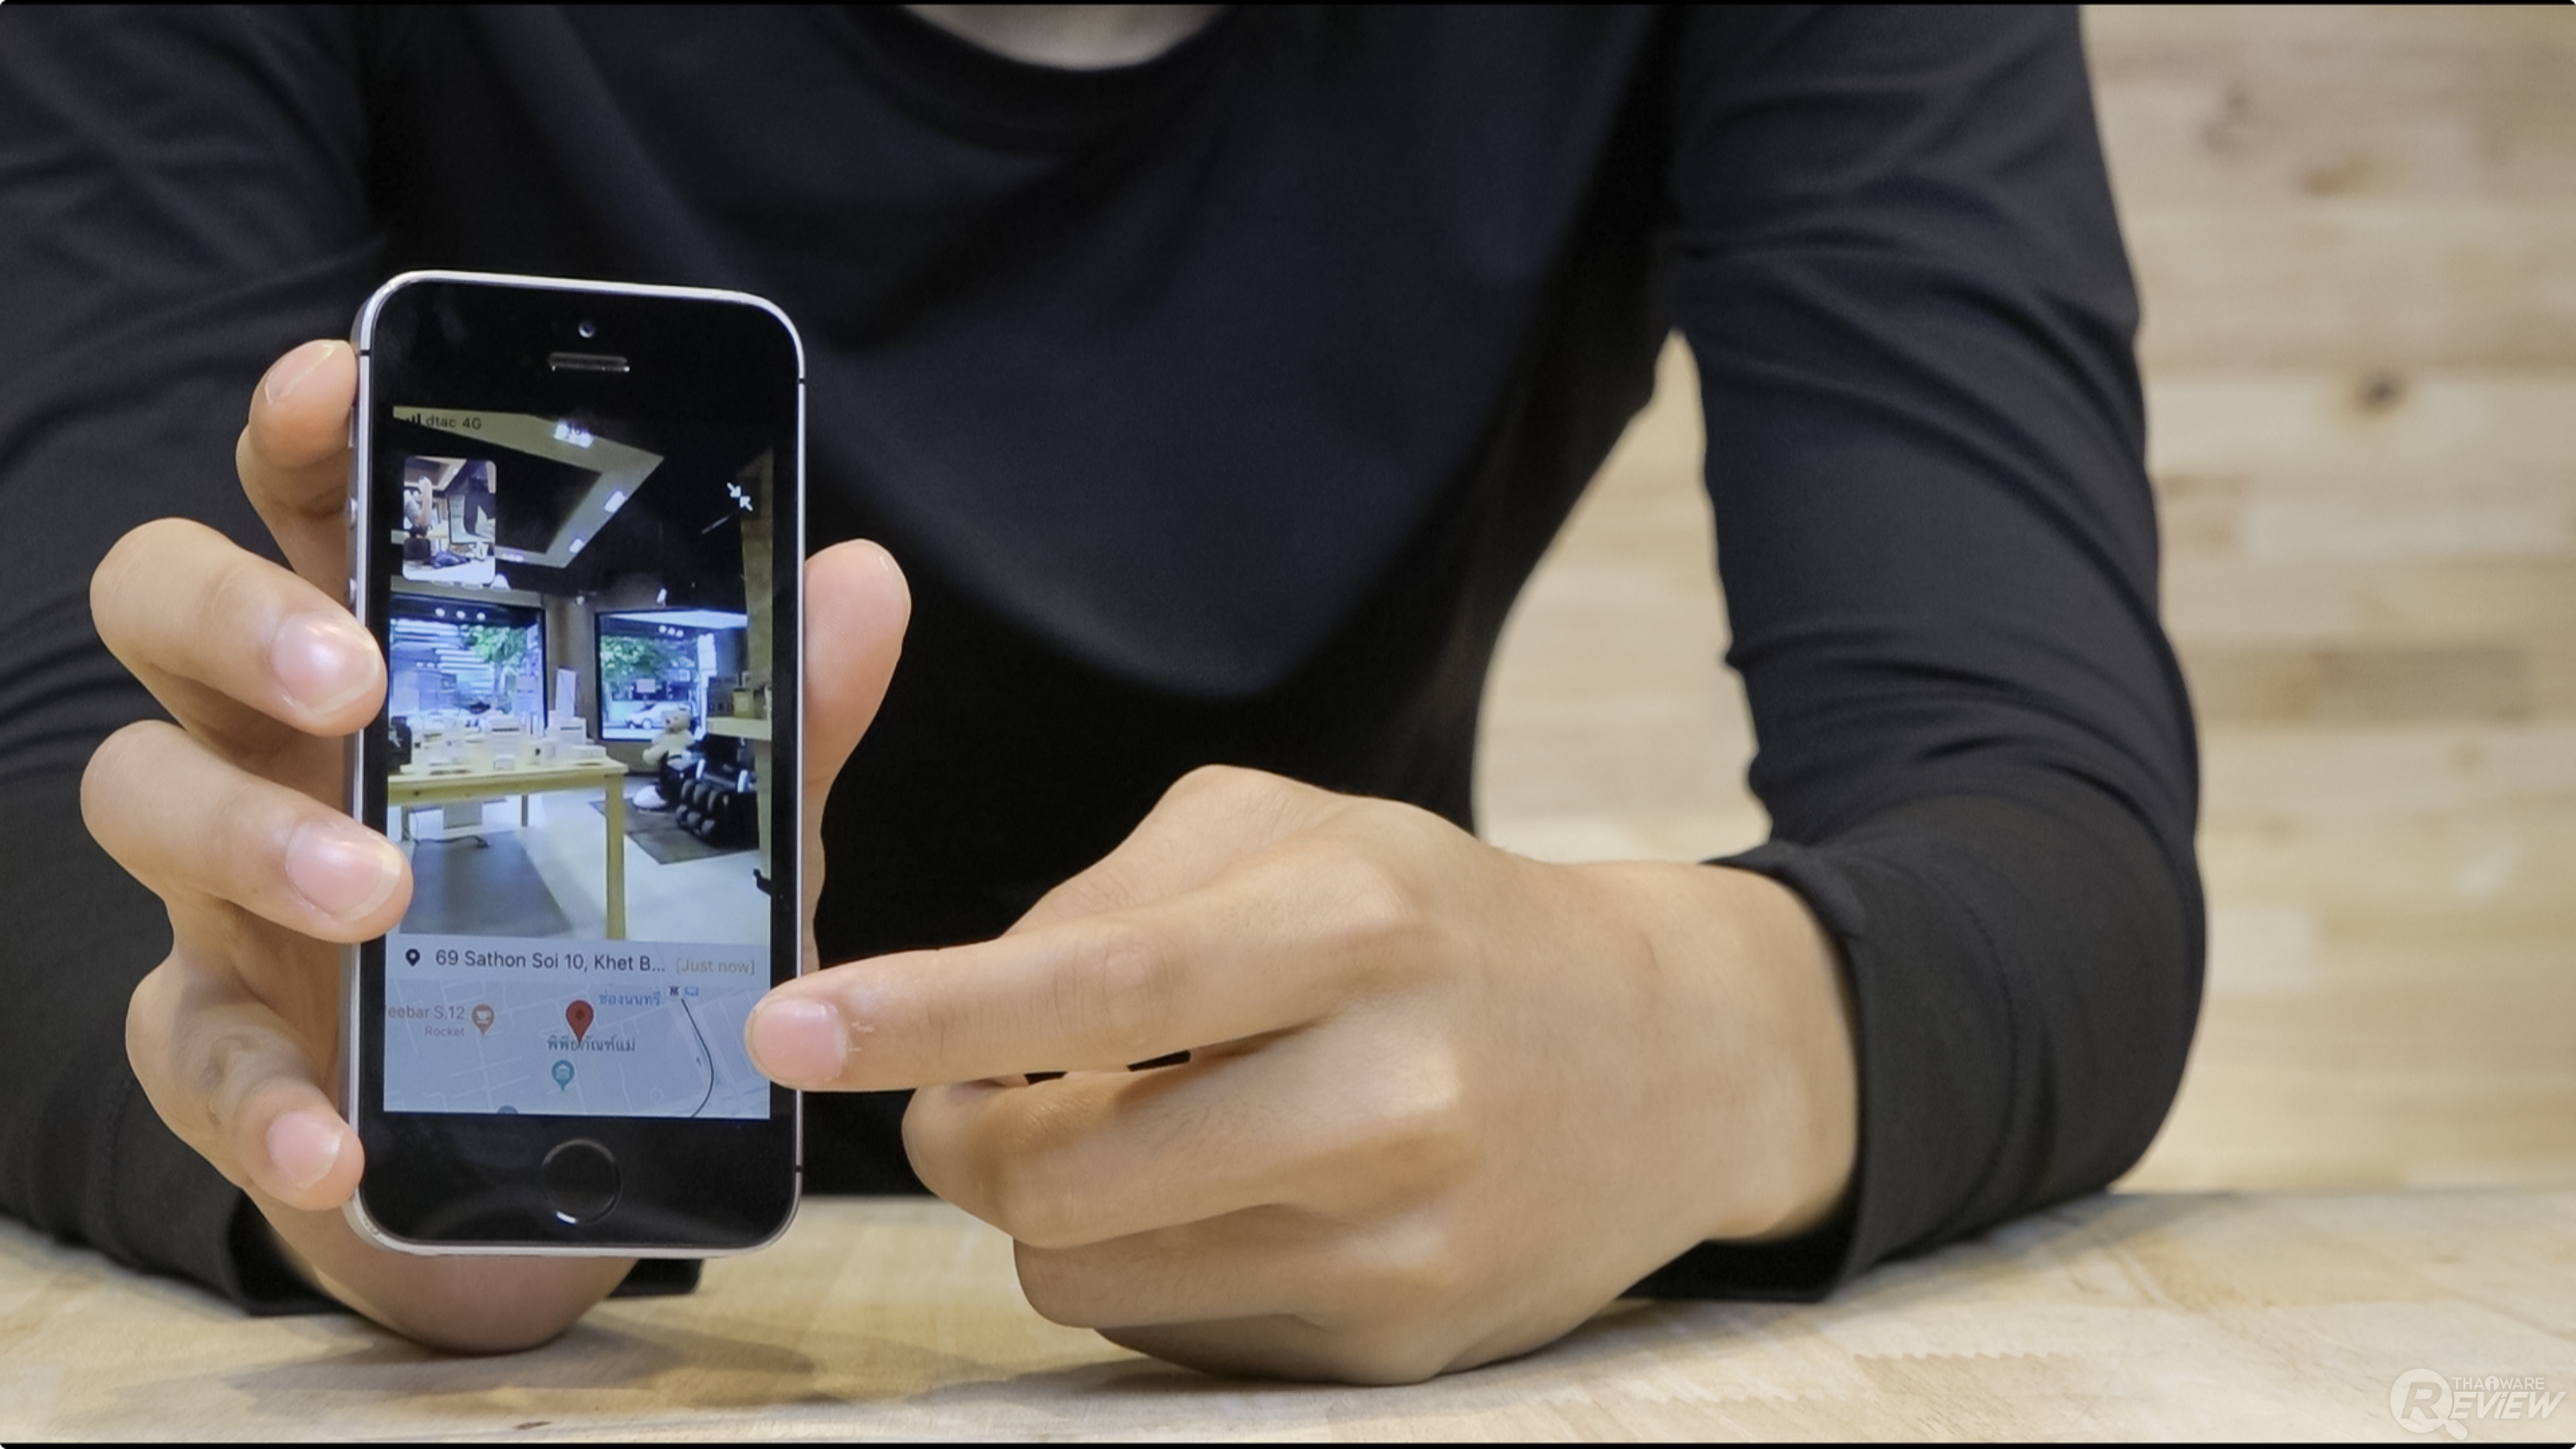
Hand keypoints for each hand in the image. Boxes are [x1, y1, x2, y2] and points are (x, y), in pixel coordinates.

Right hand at [81, 340, 910, 1349]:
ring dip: (253, 836)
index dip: (303, 432)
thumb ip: (778, 717)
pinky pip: (187, 1048)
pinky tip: (332, 1131)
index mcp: (396, 657)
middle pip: (164, 604)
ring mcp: (227, 889)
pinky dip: (257, 1094)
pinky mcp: (221, 1041)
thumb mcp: (717, 831)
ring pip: (142, 793)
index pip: (315, 505)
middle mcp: (283, 743)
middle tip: (353, 673)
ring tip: (383, 890)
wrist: (553, 1157)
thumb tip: (866, 578)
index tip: (328, 380)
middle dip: (239, 612)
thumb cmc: (609, 942)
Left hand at [746, 766, 1855, 1382]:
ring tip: (1138, 1134)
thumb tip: (954, 1017)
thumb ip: (1116, 894)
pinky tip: (1231, 1198)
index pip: (1099, 988)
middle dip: (963, 1137)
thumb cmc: (1441, 923)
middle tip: (970, 1095)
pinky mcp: (1400, 1347)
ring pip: (1084, 1273)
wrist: (1662, 1062)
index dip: (927, 1013)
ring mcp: (1400, 1239)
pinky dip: (1150, 1264)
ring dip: (1053, 1208)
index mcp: (1354, 925)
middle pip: (1055, 1174)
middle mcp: (1387, 1091)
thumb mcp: (1298, 831)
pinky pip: (1167, 1333)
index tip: (789, 1027)